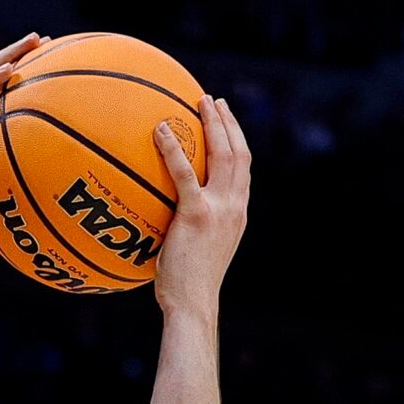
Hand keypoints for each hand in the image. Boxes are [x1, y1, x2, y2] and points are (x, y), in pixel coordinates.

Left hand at [151, 95, 252, 316]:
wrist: (193, 304)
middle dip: (227, 122)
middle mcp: (236, 206)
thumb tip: (165, 211)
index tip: (225, 119)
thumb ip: (192, 224)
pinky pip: (185, 173)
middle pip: (239, 152)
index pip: (243, 168)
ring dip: (213, 123)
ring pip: (223, 154)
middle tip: (212, 100)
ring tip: (198, 101)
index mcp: (238, 212)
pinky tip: (160, 129)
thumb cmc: (186, 284)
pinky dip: (174, 148)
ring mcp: (220, 209)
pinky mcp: (198, 214)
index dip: (237, 139)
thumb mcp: (197, 248)